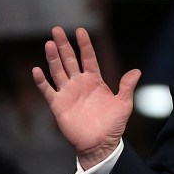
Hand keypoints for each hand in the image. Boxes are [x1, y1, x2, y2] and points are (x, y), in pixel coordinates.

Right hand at [32, 26, 141, 168]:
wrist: (100, 144)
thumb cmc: (113, 125)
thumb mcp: (124, 104)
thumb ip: (127, 86)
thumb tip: (137, 71)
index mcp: (95, 80)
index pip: (88, 57)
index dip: (84, 44)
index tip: (80, 30)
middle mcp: (79, 83)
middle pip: (69, 59)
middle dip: (63, 45)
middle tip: (57, 29)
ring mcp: (68, 93)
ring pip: (58, 71)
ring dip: (53, 58)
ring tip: (49, 43)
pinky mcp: (58, 104)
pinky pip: (48, 90)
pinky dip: (42, 81)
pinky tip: (37, 70)